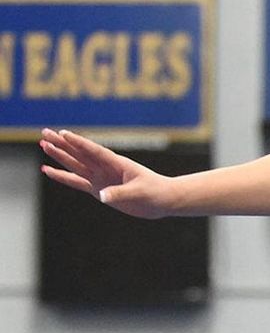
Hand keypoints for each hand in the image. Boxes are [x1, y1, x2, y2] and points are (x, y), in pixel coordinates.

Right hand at [39, 129, 175, 218]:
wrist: (163, 200)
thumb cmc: (155, 192)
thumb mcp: (139, 192)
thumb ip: (120, 193)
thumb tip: (101, 195)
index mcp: (117, 163)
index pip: (94, 151)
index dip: (79, 143)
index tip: (63, 133)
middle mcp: (105, 168)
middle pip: (79, 154)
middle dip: (62, 144)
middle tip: (44, 132)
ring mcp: (100, 178)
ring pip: (75, 164)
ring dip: (59, 156)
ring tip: (43, 145)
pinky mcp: (98, 189)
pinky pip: (76, 182)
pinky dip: (62, 177)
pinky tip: (48, 170)